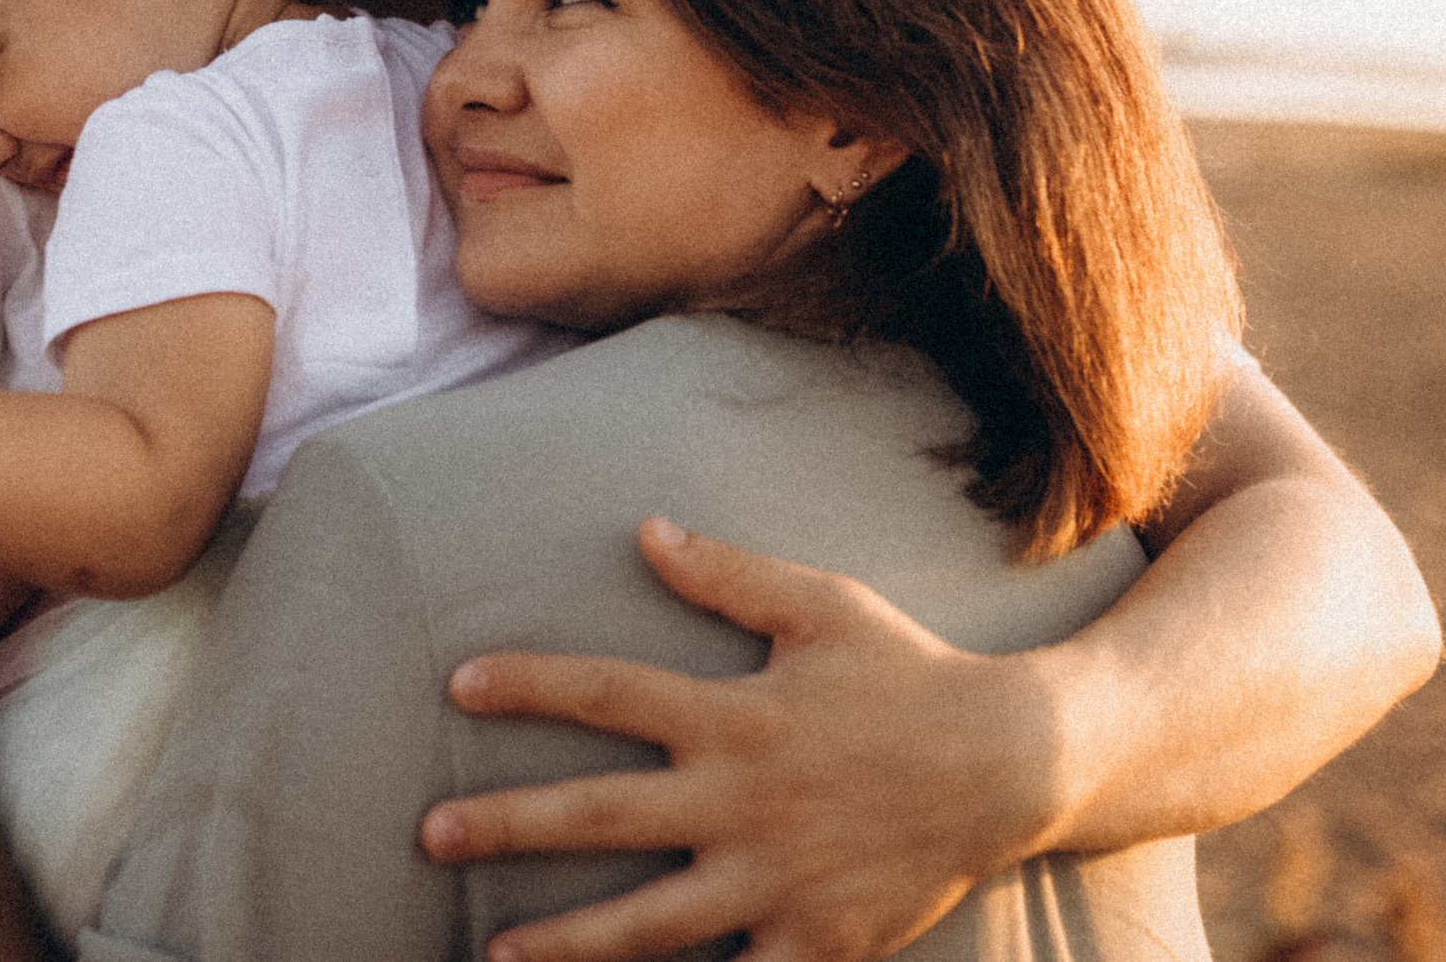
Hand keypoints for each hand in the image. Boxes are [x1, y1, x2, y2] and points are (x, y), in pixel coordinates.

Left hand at [419, 519, 1059, 961]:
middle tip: (429, 833)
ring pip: (651, 922)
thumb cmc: (907, 673)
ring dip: (566, 941)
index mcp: (735, 713)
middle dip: (510, 825)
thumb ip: (728, 573)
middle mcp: (744, 799)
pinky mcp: (818, 939)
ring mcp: (777, 878)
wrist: (1016, 764)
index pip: (608, 692)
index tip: (456, 684)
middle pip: (603, 814)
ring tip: (492, 954)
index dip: (529, 685)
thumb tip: (643, 528)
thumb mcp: (822, 604)